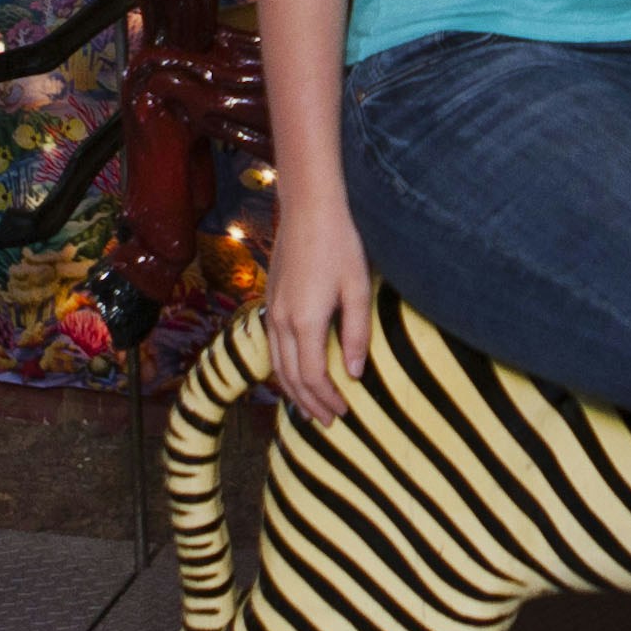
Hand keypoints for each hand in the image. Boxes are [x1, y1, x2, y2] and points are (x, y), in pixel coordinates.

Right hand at [265, 198, 377, 424]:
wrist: (308, 209)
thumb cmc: (339, 245)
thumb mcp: (358, 289)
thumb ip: (357, 334)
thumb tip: (353, 374)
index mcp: (305, 321)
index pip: (312, 376)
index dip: (327, 399)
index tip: (343, 412)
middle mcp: (282, 321)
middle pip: (290, 377)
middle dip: (309, 404)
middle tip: (328, 422)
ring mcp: (273, 311)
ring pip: (277, 366)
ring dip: (294, 392)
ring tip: (310, 409)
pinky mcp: (271, 301)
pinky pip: (274, 348)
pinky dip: (284, 371)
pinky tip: (296, 375)